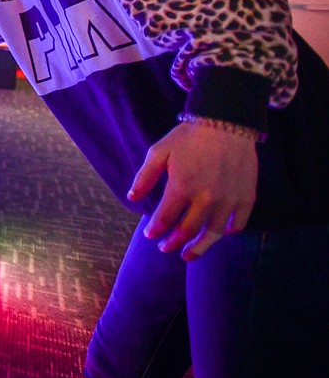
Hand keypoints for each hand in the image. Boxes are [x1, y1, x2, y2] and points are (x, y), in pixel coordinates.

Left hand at [128, 119, 257, 261]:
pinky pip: (238, 223)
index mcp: (182, 187)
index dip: (156, 230)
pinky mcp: (246, 197)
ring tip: (189, 255)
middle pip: (188, 230)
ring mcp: (229, 199)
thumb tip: (132, 198)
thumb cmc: (188, 137)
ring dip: (200, 247)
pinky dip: (229, 231)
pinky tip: (220, 233)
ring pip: (213, 233)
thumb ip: (144, 176)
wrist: (226, 122)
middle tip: (166, 248)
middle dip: (174, 243)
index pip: (165, 219)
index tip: (151, 235)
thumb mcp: (159, 152)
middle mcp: (206, 198)